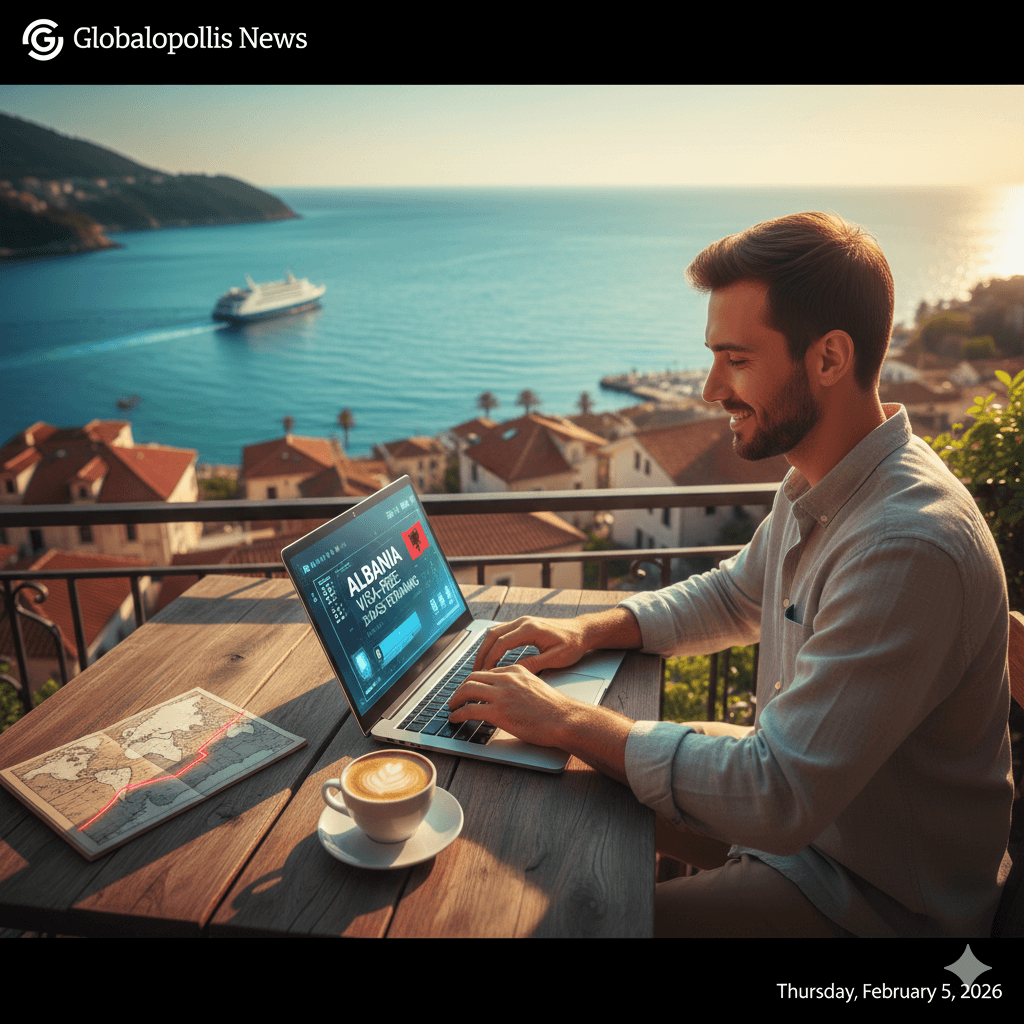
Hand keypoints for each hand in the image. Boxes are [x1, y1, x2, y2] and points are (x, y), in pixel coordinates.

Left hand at [449, 663, 574, 749]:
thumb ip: (519, 686)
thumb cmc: (555, 708)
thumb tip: (508, 696)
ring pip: (467, 689)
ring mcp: (501, 694)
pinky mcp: (498, 712)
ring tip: (452, 706)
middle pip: (473, 677)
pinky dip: (458, 714)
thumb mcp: (536, 686)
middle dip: (461, 687)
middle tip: (456, 697)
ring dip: (455, 698)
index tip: (470, 690)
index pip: (487, 672)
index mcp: (516, 670)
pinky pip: (470, 710)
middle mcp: (506, 678)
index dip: (475, 682)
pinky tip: (455, 718)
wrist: (564, 719)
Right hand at [473, 608, 642, 673]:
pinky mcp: (524, 625)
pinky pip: (502, 632)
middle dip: (482, 653)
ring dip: (485, 648)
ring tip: (480, 666)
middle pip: (493, 635)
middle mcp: (523, 622)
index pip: (502, 644)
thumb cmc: (573, 644)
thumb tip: (514, 672)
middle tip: (474, 671)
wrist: (583, 631)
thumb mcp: (556, 658)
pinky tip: (491, 657)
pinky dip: (493, 644)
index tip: (484, 673)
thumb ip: (534, 664)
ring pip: (495, 632)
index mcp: (530, 629)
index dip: (490, 659)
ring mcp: (522, 622)